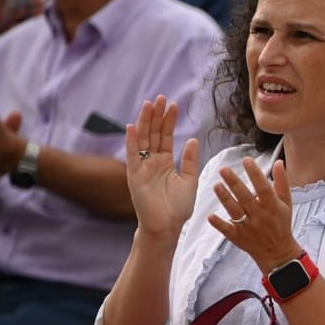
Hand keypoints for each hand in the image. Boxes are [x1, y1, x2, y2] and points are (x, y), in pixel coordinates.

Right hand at [124, 95, 199, 239]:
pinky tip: (132, 127)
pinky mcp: (135, 176)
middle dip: (157, 116)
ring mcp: (142, 167)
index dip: (169, 121)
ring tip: (149, 105)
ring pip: (143, 140)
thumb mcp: (190, 180)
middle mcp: (152, 162)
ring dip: (145, 122)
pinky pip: (132, 156)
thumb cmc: (178, 208)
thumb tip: (193, 139)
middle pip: (154, 134)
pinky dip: (131, 141)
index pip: (166, 136)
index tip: (173, 104)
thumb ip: (190, 160)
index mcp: (166, 162)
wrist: (167, 227)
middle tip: (161, 97)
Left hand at [209, 156, 303, 272]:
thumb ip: (282, 182)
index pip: (264, 188)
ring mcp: (248, 228)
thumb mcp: (286, 203)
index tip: (247, 160)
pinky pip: (228, 230)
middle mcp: (260, 217)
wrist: (278, 252)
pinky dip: (219, 224)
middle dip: (235, 183)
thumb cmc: (281, 223)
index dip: (255, 174)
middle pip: (246, 198)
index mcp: (272, 207)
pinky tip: (210, 216)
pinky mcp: (239, 238)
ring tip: (216, 186)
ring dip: (225, 199)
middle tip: (224, 169)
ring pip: (235, 212)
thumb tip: (278, 162)